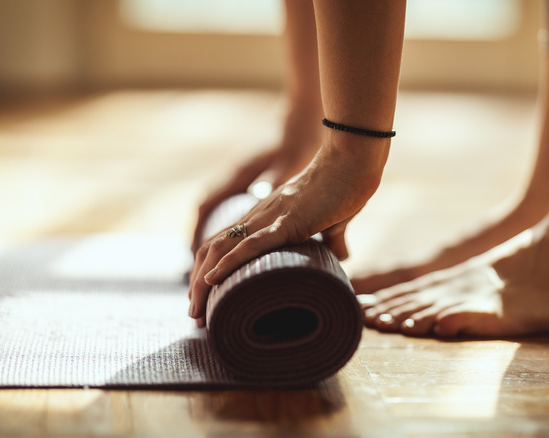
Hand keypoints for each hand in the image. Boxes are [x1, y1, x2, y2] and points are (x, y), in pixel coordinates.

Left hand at [188, 139, 389, 324]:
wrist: (353, 162)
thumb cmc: (346, 186)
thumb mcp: (334, 220)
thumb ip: (333, 238)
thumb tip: (342, 257)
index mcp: (267, 217)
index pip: (225, 244)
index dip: (210, 270)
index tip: (208, 300)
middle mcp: (259, 216)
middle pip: (212, 250)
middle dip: (198, 284)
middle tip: (195, 315)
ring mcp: (270, 217)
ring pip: (221, 248)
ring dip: (202, 281)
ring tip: (196, 310)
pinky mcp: (287, 222)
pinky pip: (251, 244)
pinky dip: (228, 263)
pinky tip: (212, 280)